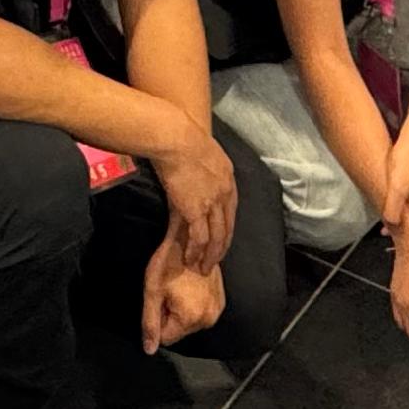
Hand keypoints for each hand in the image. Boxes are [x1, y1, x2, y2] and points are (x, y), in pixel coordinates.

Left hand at [142, 236, 224, 355]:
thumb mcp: (152, 292)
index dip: (159, 319)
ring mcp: (217, 309)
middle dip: (171, 316)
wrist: (190, 239)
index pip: (167, 338)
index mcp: (191, 318)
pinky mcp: (221, 301)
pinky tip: (190, 286)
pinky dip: (193, 304)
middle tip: (171, 291)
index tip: (162, 299)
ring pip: (190, 323)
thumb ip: (150, 323)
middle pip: (180, 332)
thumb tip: (150, 349)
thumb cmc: (169, 261)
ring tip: (181, 287)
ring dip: (182, 310)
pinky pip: (201, 313)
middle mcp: (209, 318)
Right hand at [153, 130, 236, 272]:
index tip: (221, 240)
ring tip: (204, 268)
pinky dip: (196, 251)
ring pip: (216, 237)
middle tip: (214, 261)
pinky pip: (199, 237)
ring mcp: (212, 203)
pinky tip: (191, 259)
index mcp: (228, 179)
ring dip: (210, 255)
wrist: (177, 140)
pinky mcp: (196, 210)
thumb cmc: (183, 140)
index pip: (231, 211)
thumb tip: (196, 179)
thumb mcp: (203, 154)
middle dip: (221, 248)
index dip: (226, 228)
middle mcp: (225, 193)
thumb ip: (204, 171)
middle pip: (227, 227)